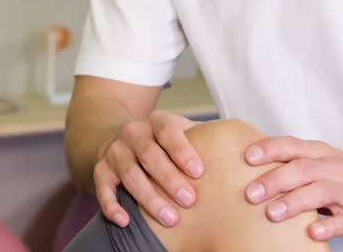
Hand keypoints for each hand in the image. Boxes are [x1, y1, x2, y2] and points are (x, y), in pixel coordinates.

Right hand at [93, 110, 202, 227]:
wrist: (114, 137)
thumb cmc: (161, 142)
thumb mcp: (179, 132)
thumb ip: (203, 138)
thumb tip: (243, 147)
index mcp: (156, 122)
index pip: (168, 131)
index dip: (182, 149)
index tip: (199, 171)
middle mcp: (133, 134)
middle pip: (150, 155)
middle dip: (169, 179)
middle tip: (190, 200)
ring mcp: (115, 152)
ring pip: (130, 174)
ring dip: (149, 198)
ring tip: (170, 218)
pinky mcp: (100, 170)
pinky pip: (103, 188)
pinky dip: (112, 205)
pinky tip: (125, 221)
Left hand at [242, 136, 342, 241]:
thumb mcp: (323, 160)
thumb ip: (294, 162)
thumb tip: (250, 170)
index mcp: (321, 154)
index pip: (292, 146)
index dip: (269, 149)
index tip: (247, 157)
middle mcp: (334, 169)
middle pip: (302, 169)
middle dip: (274, 180)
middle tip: (250, 194)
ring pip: (320, 192)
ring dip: (294, 202)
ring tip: (272, 213)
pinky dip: (327, 226)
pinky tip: (312, 233)